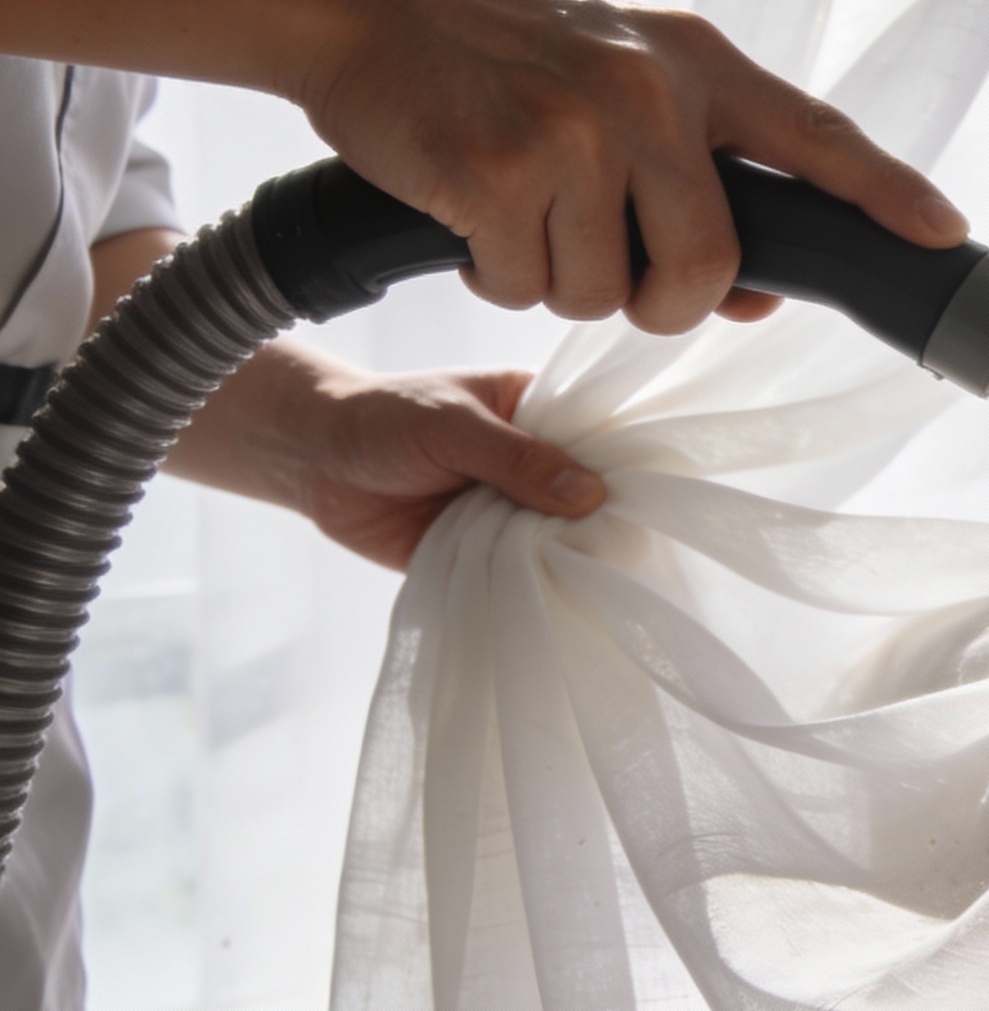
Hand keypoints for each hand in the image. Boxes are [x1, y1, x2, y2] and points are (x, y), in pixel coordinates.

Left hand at [269, 364, 603, 569]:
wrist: (309, 459)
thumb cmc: (383, 419)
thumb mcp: (453, 426)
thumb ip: (518, 459)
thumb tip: (592, 495)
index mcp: (534, 412)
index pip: (597, 436)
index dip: (625, 464)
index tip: (657, 495)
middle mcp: (530, 462)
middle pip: (583, 494)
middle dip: (600, 520)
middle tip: (634, 550)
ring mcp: (507, 508)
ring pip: (553, 536)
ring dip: (564, 556)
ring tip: (605, 581)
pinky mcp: (480, 551)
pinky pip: (514, 570)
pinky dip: (529, 583)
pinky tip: (559, 598)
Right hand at [298, 0, 967, 334]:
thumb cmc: (504, 46)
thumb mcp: (620, 76)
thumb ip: (697, 168)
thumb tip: (757, 294)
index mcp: (694, 62)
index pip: (815, 135)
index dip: (886, 191)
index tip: (944, 232)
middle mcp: (646, 93)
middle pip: (706, 268)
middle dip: (664, 301)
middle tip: (613, 269)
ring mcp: (569, 133)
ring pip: (605, 297)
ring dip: (561, 284)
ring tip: (521, 213)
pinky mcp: (492, 174)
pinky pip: (523, 291)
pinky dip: (495, 277)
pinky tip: (471, 215)